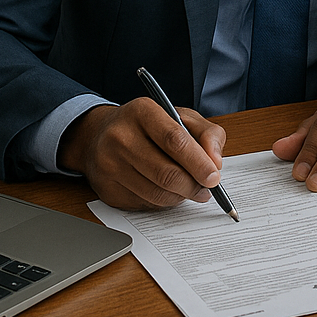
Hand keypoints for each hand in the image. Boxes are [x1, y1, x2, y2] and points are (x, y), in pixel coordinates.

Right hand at [58, 100, 226, 210]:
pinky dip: (163, 202)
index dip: (198, 162)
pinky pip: (145, 204)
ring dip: (181, 196)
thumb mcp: (181, 116)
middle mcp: (120, 137)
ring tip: (189, 188)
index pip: (174, 140)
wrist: (100, 135)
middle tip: (206, 188)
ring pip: (157, 193)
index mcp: (141, 111)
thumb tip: (216, 162)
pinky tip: (166, 190)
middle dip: (193, 185)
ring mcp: (109, 165)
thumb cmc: (148, 125)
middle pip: (166, 173)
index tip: (213, 177)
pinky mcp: (107, 190)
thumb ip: (207, 133)